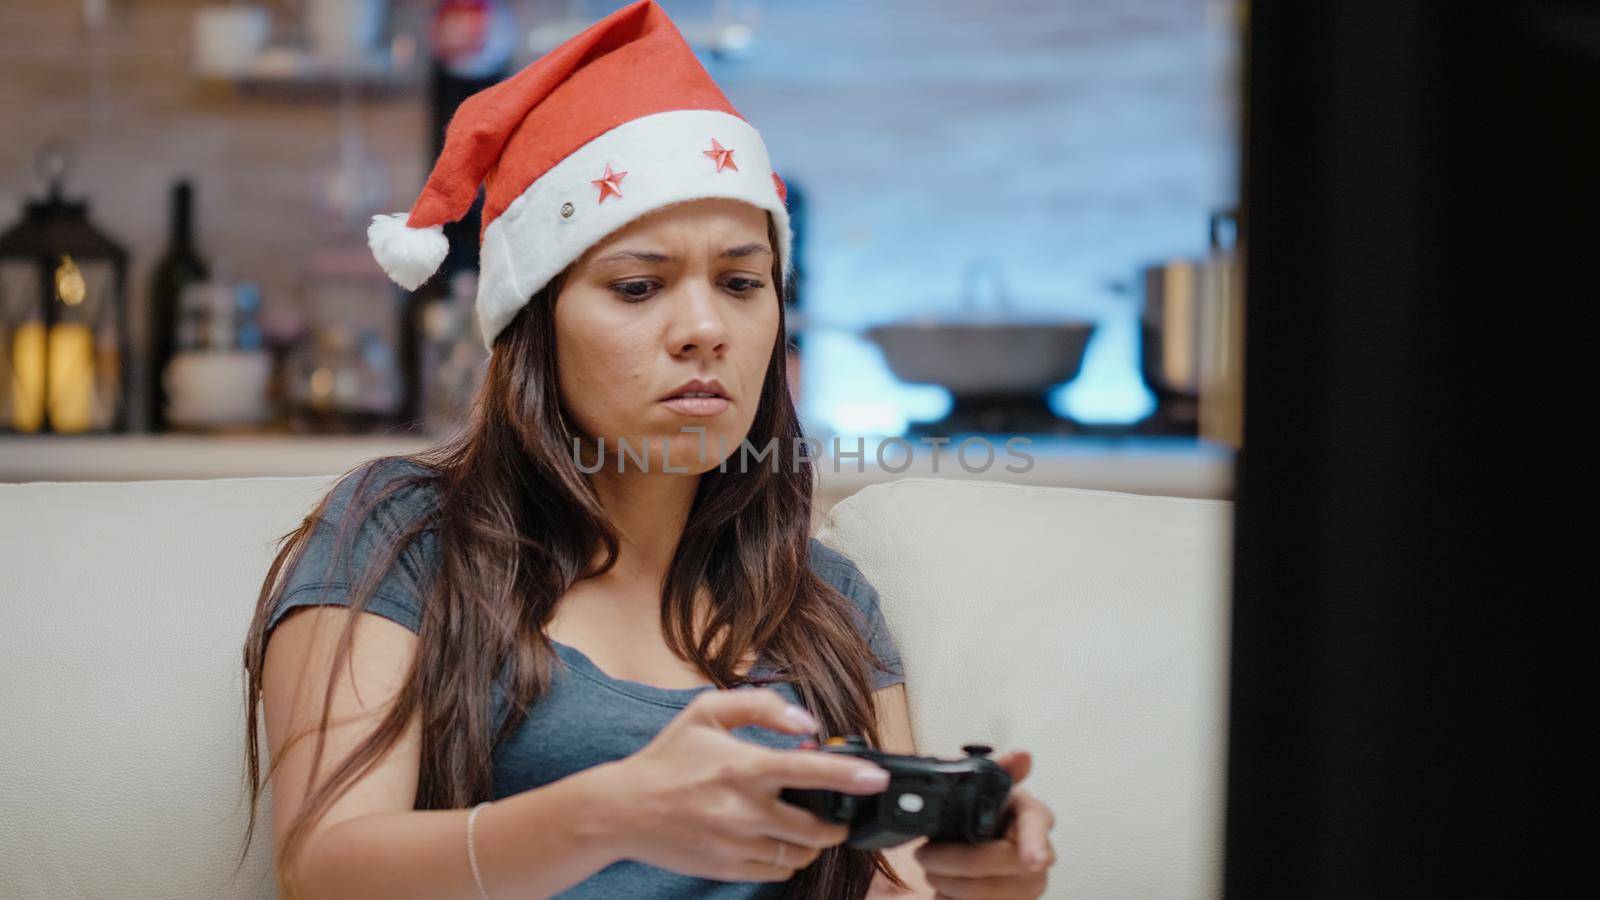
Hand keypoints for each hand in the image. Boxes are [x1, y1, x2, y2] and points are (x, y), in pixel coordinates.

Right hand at [603, 687, 891, 882]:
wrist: (622, 810)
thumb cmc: (668, 758)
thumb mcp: (707, 712)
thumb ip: (761, 707)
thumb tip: (806, 724)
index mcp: (743, 768)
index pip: (810, 773)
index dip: (850, 776)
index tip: (879, 778)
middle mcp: (744, 810)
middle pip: (817, 828)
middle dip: (838, 822)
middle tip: (838, 812)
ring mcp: (737, 844)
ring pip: (801, 853)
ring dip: (814, 841)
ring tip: (805, 825)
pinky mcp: (729, 868)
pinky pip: (778, 870)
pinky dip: (789, 858)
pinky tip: (778, 840)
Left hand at [912, 749, 1056, 898]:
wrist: (976, 845)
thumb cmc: (985, 816)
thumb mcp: (987, 789)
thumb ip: (1000, 770)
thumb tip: (1022, 755)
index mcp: (1034, 818)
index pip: (1037, 830)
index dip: (1035, 844)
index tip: (1033, 859)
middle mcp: (1038, 856)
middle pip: (991, 863)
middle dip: (950, 860)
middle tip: (925, 854)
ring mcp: (1027, 887)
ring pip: (979, 893)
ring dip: (944, 882)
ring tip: (932, 869)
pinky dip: (949, 899)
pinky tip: (945, 889)